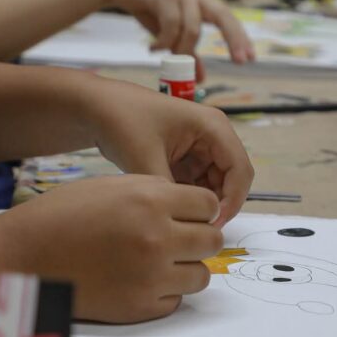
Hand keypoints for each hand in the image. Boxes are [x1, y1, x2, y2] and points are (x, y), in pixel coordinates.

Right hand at [0, 175, 223, 322]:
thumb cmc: (61, 216)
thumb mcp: (110, 186)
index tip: (187, 216)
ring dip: (186, 268)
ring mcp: (152, 275)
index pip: (208, 205)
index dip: (199, 210)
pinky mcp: (141, 307)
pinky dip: (165, 292)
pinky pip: (176, 300)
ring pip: (201, 275)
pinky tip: (139, 281)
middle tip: (177, 241)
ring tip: (159, 263)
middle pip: (212, 240)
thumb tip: (190, 206)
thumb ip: (154, 192)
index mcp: (151, 199)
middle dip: (198, 239)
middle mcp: (158, 237)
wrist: (23, 259)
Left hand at [78, 75, 253, 225]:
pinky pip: (198, 183)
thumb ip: (171, 192)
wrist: (96, 108)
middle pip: (231, 179)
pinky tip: (169, 205)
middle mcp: (213, 134)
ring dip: (201, 201)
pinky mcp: (187, 156)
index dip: (232, 201)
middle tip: (194, 227)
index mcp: (213, 127)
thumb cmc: (122, 121)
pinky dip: (188, 196)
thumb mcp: (146, 159)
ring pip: (215, 184)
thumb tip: (188, 222)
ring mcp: (200, 146)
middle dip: (217, 204)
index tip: (211, 224)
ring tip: (177, 215)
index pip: (240, 171)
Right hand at [100, 0, 254, 69]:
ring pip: (192, 30)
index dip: (240, 38)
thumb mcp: (171, 31)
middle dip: (234, 39)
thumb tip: (200, 78)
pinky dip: (163, 42)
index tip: (250, 59)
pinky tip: (153, 47)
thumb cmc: (149, 6)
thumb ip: (187, 52)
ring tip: (164, 55)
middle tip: (240, 62)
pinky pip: (171, 27)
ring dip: (181, 49)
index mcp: (203, 1)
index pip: (228, 19)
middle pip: (223, 17)